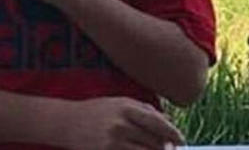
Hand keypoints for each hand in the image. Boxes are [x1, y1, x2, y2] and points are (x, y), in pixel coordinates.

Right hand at [63, 97, 184, 149]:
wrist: (66, 122)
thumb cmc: (98, 110)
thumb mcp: (122, 103)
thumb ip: (146, 110)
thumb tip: (169, 123)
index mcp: (127, 108)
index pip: (158, 123)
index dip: (173, 133)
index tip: (182, 140)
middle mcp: (120, 124)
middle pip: (153, 140)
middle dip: (166, 147)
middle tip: (172, 149)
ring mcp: (112, 141)